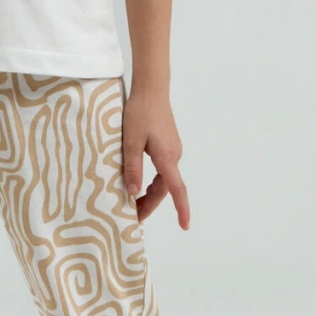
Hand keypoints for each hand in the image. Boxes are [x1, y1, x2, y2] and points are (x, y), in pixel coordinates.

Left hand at [122, 88, 189, 229]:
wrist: (151, 89)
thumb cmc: (139, 112)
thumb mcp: (130, 141)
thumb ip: (132, 168)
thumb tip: (133, 192)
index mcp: (166, 157)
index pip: (177, 190)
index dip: (182, 209)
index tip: (185, 225)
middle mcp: (173, 156)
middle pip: (166, 189)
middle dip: (150, 205)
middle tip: (132, 218)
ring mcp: (172, 150)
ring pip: (163, 180)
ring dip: (150, 194)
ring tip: (132, 205)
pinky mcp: (168, 146)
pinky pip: (162, 170)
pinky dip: (151, 182)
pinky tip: (139, 186)